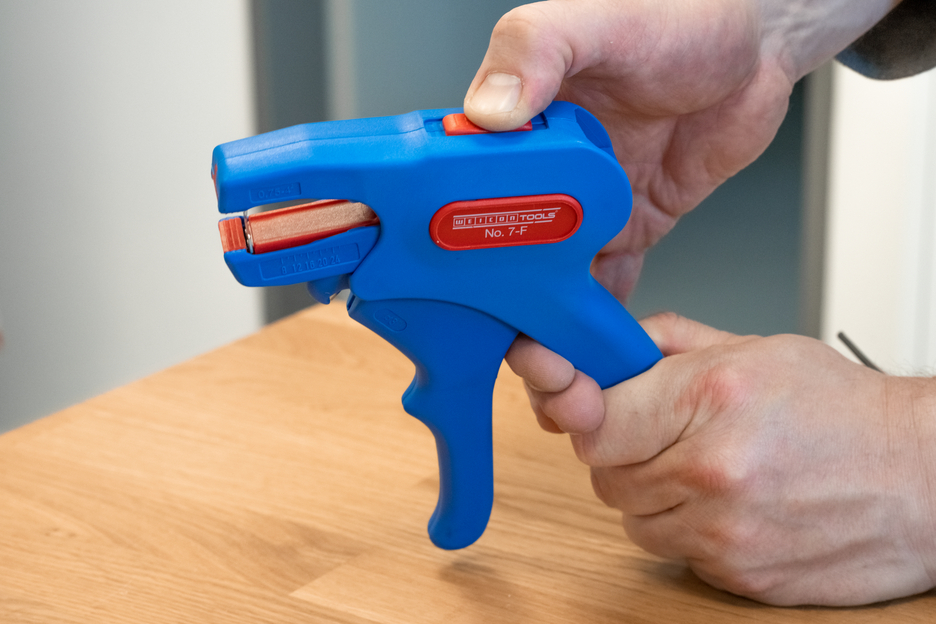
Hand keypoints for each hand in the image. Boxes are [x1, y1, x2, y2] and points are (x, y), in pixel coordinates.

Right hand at [465, 0, 895, 298]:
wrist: (759, 45)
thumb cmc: (682, 16)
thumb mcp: (601, 23)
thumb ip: (540, 52)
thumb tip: (491, 111)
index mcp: (519, 121)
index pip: (466, 184)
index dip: (454, 230)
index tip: (452, 276)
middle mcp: (546, 167)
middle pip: (505, 241)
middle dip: (499, 289)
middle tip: (503, 331)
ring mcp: (589, 201)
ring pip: (553, 270)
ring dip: (545, 309)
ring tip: (544, 352)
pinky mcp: (632, 221)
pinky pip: (608, 276)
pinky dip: (597, 311)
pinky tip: (589, 339)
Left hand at [505, 313, 935, 605]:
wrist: (923, 477)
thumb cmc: (844, 409)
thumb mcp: (754, 348)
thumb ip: (667, 343)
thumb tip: (607, 349)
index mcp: (710, 396)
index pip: (593, 420)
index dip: (587, 415)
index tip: (594, 411)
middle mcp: (712, 468)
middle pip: (605, 474)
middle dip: (625, 454)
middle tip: (668, 438)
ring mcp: (725, 531)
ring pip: (633, 520)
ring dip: (654, 497)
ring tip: (708, 471)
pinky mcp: (740, 576)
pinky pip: (675, 553)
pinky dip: (689, 532)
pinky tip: (733, 506)